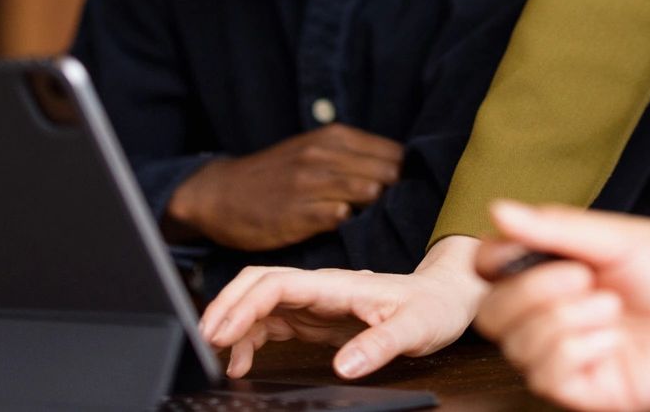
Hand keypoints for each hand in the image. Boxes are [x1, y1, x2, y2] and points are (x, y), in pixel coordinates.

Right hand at [169, 125, 403, 249]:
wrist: (220, 194)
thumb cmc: (276, 175)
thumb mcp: (313, 149)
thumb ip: (353, 156)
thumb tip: (400, 172)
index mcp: (334, 136)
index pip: (395, 153)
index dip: (404, 176)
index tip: (404, 194)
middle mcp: (325, 154)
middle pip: (389, 174)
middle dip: (396, 195)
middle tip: (392, 214)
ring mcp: (311, 183)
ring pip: (370, 193)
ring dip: (375, 210)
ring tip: (369, 223)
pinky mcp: (298, 213)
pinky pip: (341, 218)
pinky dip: (349, 226)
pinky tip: (343, 232)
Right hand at [201, 235, 485, 378]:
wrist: (446, 297)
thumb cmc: (432, 307)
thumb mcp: (414, 329)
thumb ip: (379, 345)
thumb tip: (344, 366)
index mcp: (336, 285)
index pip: (277, 284)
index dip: (244, 305)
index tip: (222, 333)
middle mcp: (319, 287)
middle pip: (257, 284)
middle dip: (225, 308)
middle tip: (203, 342)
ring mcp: (314, 300)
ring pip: (259, 301)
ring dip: (233, 323)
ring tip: (216, 357)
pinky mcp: (315, 315)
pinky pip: (270, 320)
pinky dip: (249, 337)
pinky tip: (242, 361)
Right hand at [473, 199, 649, 411]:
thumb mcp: (617, 237)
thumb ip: (554, 228)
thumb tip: (499, 210)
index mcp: (561, 270)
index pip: (494, 272)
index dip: (492, 262)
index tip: (510, 251)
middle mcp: (561, 313)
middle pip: (493, 315)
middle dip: (530, 292)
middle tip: (580, 277)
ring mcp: (575, 353)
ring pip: (518, 347)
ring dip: (561, 320)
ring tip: (611, 308)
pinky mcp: (592, 388)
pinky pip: (547, 377)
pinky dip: (572, 351)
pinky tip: (609, 339)